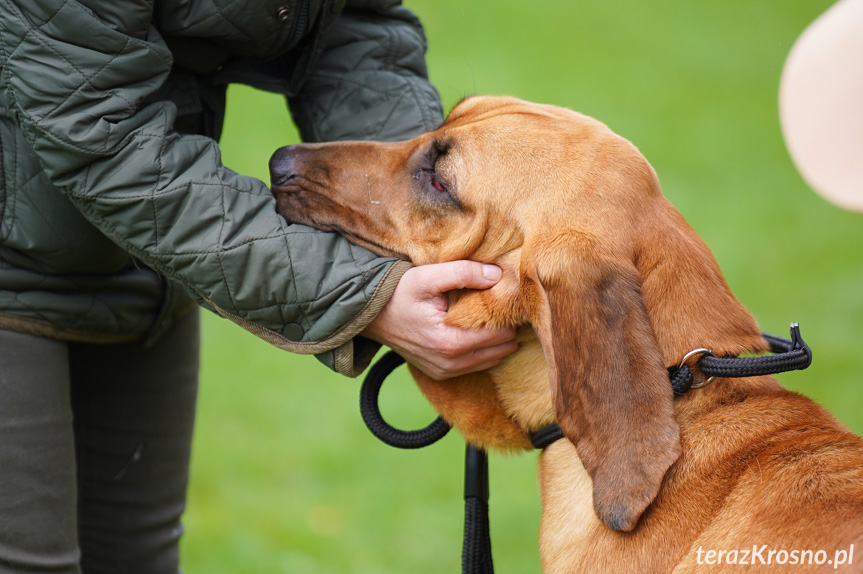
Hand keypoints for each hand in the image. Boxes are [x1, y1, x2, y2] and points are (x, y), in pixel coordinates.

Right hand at [362, 261, 517, 379]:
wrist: (370, 316)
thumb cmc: (398, 293)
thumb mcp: (427, 276)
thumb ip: (463, 273)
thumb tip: (497, 276)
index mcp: (450, 342)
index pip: (502, 333)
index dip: (507, 313)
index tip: (505, 297)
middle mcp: (450, 364)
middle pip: (502, 349)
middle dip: (506, 327)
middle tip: (501, 305)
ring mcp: (445, 372)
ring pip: (493, 359)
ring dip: (497, 340)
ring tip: (491, 316)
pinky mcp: (441, 374)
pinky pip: (476, 365)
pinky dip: (483, 349)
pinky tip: (477, 329)